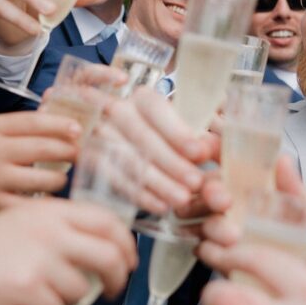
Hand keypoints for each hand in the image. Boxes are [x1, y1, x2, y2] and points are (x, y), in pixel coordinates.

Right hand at [0, 110, 81, 214]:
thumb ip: (23, 124)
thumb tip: (61, 116)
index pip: (34, 122)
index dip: (61, 125)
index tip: (79, 129)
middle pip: (43, 148)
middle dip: (70, 151)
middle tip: (81, 154)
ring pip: (43, 178)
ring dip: (61, 178)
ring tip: (64, 176)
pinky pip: (32, 204)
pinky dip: (46, 201)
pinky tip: (50, 197)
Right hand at [0, 198, 136, 304]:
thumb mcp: (27, 218)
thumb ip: (64, 226)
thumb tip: (105, 245)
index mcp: (53, 211)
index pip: (108, 222)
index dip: (126, 244)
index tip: (129, 259)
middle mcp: (50, 232)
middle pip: (109, 257)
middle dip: (118, 278)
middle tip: (113, 289)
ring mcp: (39, 260)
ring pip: (83, 290)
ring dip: (69, 298)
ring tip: (44, 291)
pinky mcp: (26, 289)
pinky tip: (27, 302)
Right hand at [100, 86, 219, 213]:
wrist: (124, 140)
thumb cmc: (164, 134)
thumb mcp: (182, 127)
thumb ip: (198, 136)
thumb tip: (213, 148)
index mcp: (142, 97)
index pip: (157, 109)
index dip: (179, 132)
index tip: (201, 153)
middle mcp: (117, 112)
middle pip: (143, 137)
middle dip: (172, 162)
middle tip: (196, 183)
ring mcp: (100, 136)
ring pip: (130, 161)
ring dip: (158, 183)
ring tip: (183, 199)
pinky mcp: (92, 160)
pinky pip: (115, 180)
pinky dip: (140, 195)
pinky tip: (162, 206)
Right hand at [197, 156, 305, 282]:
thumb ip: (297, 192)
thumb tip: (282, 160)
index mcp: (263, 190)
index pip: (231, 162)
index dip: (215, 151)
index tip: (212, 151)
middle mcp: (241, 209)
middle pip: (209, 188)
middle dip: (211, 191)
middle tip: (224, 202)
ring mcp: (230, 234)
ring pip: (204, 219)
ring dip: (213, 225)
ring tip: (234, 237)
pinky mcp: (225, 261)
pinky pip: (203, 249)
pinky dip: (206, 248)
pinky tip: (218, 252)